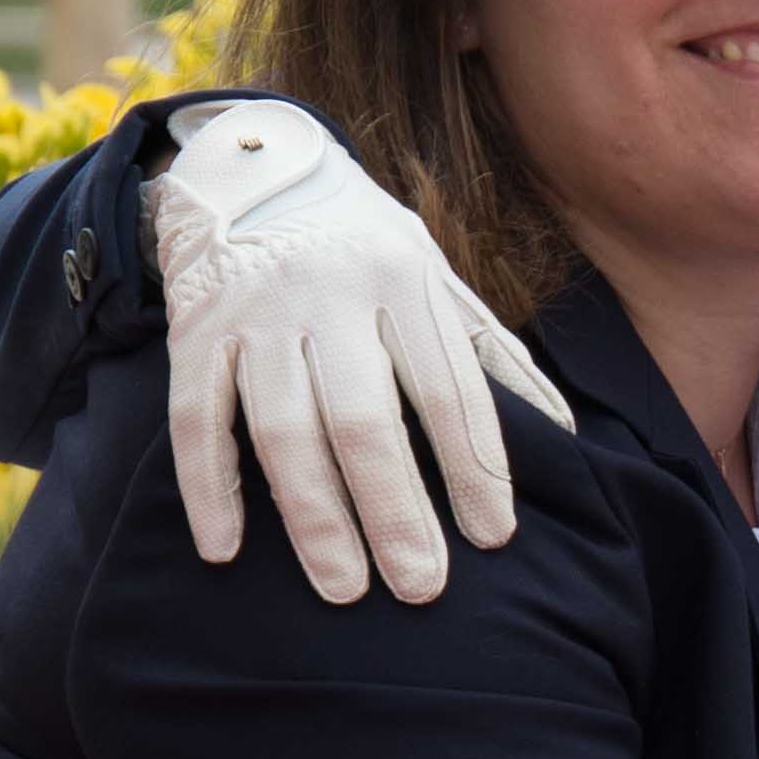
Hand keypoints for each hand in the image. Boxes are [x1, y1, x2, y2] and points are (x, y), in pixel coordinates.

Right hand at [146, 102, 573, 606]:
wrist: (250, 172)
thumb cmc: (365, 246)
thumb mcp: (437, 277)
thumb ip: (492, 353)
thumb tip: (565, 432)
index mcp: (404, 280)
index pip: (449, 391)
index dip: (474, 468)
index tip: (494, 537)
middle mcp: (329, 294)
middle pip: (366, 420)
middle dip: (397, 511)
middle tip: (421, 586)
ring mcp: (255, 313)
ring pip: (284, 429)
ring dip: (314, 517)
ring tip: (344, 586)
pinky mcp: (193, 332)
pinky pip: (196, 420)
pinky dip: (209, 487)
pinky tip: (227, 548)